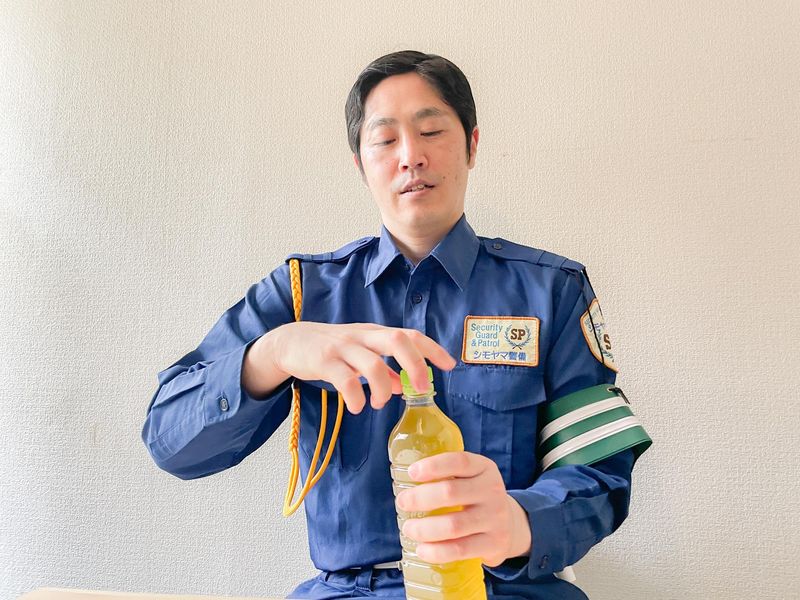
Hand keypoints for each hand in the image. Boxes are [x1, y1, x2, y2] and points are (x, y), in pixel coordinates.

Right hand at [245, 322, 455, 413]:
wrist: (291, 342)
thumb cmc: (331, 349)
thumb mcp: (360, 354)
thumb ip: (383, 369)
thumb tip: (404, 387)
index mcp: (374, 333)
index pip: (410, 335)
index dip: (432, 349)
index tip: (449, 366)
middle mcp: (362, 336)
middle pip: (397, 340)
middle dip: (415, 365)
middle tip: (422, 389)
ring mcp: (343, 347)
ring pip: (373, 364)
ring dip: (383, 390)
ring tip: (380, 404)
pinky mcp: (324, 360)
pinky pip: (346, 381)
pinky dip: (357, 399)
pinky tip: (357, 407)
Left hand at [396, 451, 531, 566]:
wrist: (510, 525)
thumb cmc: (476, 497)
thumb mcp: (471, 477)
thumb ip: (447, 474)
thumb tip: (404, 478)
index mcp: (484, 468)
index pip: (460, 462)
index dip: (434, 466)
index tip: (412, 472)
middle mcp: (493, 491)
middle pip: (450, 492)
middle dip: (420, 498)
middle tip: (402, 502)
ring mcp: (495, 518)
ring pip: (453, 525)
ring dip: (424, 528)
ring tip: (408, 528)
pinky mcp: (494, 544)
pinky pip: (460, 550)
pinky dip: (436, 551)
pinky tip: (422, 549)